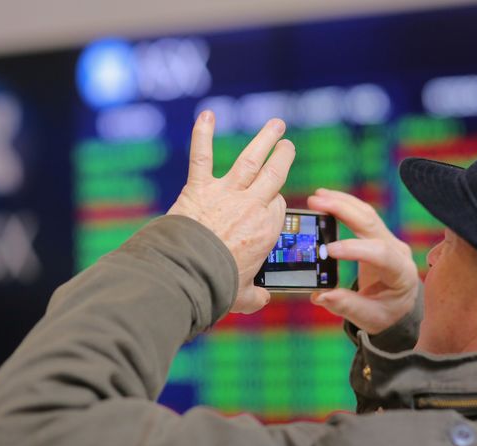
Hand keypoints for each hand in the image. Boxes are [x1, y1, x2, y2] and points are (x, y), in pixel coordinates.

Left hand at [168, 111, 293, 313]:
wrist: (189, 273)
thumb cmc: (218, 285)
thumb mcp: (244, 296)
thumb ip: (256, 296)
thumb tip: (262, 299)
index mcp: (266, 229)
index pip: (278, 206)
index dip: (275, 203)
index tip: (273, 201)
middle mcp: (252, 206)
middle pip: (274, 175)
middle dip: (282, 157)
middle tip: (287, 145)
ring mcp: (226, 194)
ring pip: (250, 160)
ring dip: (264, 139)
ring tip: (276, 125)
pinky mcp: (199, 188)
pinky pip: (202, 157)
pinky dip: (203, 135)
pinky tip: (207, 115)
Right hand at [307, 189, 418, 333]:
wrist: (398, 306)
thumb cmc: (384, 313)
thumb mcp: (369, 317)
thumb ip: (346, 306)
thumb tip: (320, 295)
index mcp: (401, 273)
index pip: (381, 254)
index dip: (355, 249)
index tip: (328, 250)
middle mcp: (398, 251)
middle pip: (372, 224)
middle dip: (344, 211)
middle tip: (316, 203)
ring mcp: (389, 239)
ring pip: (367, 214)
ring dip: (342, 203)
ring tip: (317, 197)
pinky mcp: (379, 235)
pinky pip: (362, 215)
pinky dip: (344, 205)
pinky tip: (327, 198)